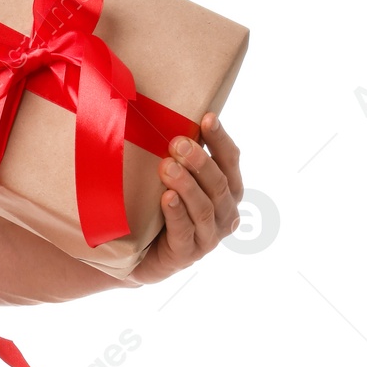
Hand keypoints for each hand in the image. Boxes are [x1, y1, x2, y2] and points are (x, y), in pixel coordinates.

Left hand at [127, 113, 243, 285]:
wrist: (135, 252)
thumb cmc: (157, 206)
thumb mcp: (168, 178)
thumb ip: (177, 154)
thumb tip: (164, 111)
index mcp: (226, 190)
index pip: (230, 161)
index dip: (220, 140)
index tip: (207, 117)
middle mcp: (224, 214)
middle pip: (219, 185)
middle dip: (200, 162)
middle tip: (177, 142)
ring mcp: (207, 237)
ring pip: (204, 208)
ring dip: (187, 185)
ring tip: (168, 167)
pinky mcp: (185, 254)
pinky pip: (184, 232)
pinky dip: (177, 214)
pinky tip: (166, 198)